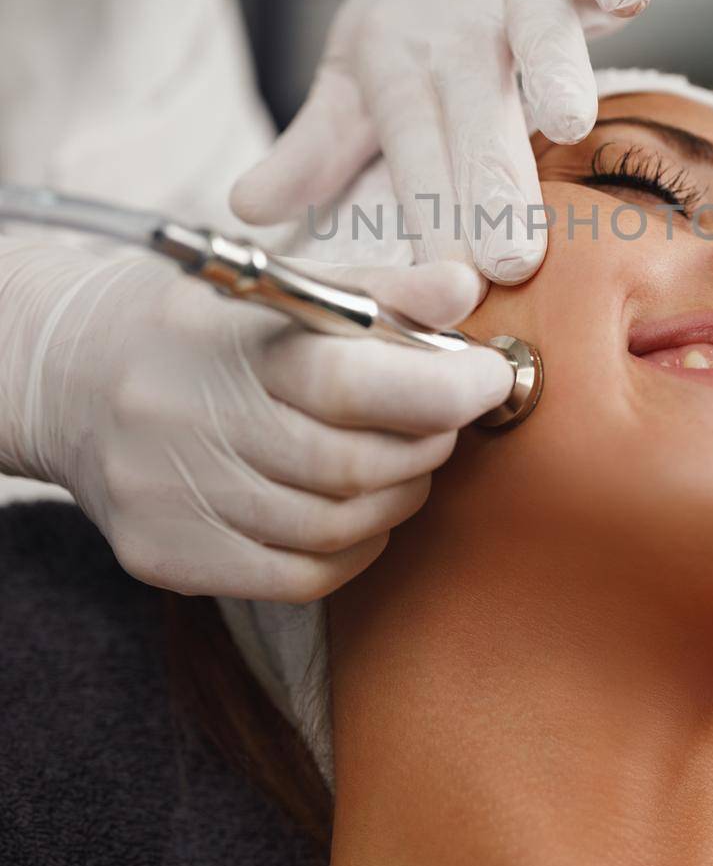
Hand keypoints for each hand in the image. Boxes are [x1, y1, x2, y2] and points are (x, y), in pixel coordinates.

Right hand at [0, 245, 510, 599]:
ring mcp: (170, 498)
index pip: (349, 381)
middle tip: (447, 419)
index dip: (441, 387)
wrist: (72, 379)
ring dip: (397, 496)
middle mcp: (186, 422)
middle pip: (349, 465)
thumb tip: (464, 291)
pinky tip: (361, 514)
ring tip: (405, 460)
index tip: (488, 376)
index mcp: (221, 341)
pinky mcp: (165, 557)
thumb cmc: (200, 326)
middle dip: (426, 442)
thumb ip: (378, 290)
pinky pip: (297, 578)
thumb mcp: (282, 288)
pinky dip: (353, 549)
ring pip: (331, 527)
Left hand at [230, 0, 651, 284]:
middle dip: (491, 185)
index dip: (430, 220)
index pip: (413, 155)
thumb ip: (310, 147)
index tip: (445, 286)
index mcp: (395, 69)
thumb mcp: (350, 75)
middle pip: (474, 114)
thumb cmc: (413, 8)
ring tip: (568, 122)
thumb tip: (245, 210)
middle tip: (508, 259)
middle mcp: (454, 30)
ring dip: (552, 71)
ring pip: (535, 32)